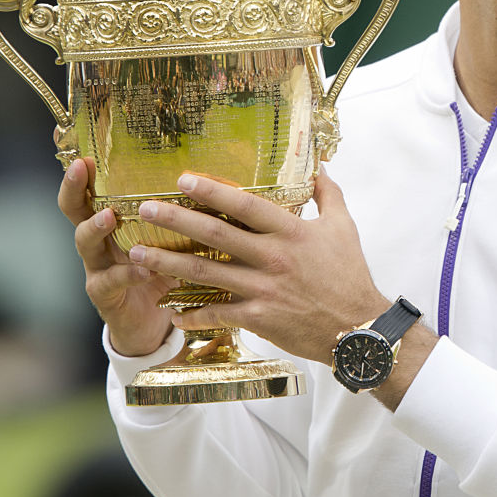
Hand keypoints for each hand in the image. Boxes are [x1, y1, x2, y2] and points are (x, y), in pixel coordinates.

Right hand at [57, 158, 174, 356]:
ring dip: (96, 227)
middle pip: (75, 211)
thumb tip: (216, 184)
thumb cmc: (165, 274)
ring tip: (108, 217)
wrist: (153, 325)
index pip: (93, 192)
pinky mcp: (105, 296)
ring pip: (85, 243)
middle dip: (74, 189)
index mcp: (114, 224)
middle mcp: (99, 243)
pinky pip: (110, 282)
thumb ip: (182, 219)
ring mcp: (98, 269)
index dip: (85, 174)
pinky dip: (128, 274)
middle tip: (79, 169)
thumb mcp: (172, 242)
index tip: (85, 153)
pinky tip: (143, 269)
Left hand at [127, 171, 389, 362]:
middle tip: (145, 210)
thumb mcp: (344, 228)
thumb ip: (328, 195)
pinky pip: (218, 314)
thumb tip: (318, 168)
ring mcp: (263, 288)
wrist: (358, 328)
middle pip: (215, 235)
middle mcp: (273, 257)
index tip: (183, 179)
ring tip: (138, 254)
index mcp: (291, 231)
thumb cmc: (351, 275)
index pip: (245, 205)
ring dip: (169, 262)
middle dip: (176, 220)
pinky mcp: (259, 317)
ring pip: (206, 273)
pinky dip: (193, 314)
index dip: (212, 191)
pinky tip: (172, 312)